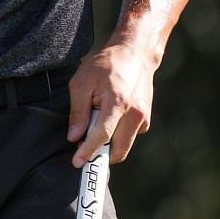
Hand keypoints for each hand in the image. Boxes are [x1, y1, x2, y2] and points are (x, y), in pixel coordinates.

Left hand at [67, 41, 156, 166]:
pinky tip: (110, 115)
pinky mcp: (146, 120)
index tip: (77, 163)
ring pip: (123, 145)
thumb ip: (78, 112)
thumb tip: (74, 137)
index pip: (102, 135)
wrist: (134, 55)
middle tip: (82, 151)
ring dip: (108, 142)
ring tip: (96, 119)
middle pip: (117, 150)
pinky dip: (116, 133)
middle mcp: (135, 114)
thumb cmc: (105, 65)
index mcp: (118, 103)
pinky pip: (128, 136)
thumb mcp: (82, 83)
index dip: (88, 151)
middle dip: (100, 154)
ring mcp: (143, 118)